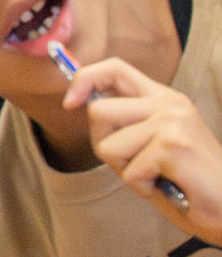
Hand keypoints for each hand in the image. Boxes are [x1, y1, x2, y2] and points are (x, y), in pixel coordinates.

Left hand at [64, 56, 221, 234]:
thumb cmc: (186, 182)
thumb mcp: (150, 143)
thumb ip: (124, 121)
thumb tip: (80, 100)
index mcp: (164, 99)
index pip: (115, 68)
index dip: (85, 79)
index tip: (70, 104)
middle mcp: (170, 104)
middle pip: (99, 111)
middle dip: (105, 145)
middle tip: (138, 163)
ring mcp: (173, 123)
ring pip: (107, 145)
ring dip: (125, 170)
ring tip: (158, 175)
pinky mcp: (174, 146)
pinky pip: (128, 172)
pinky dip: (142, 188)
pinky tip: (169, 186)